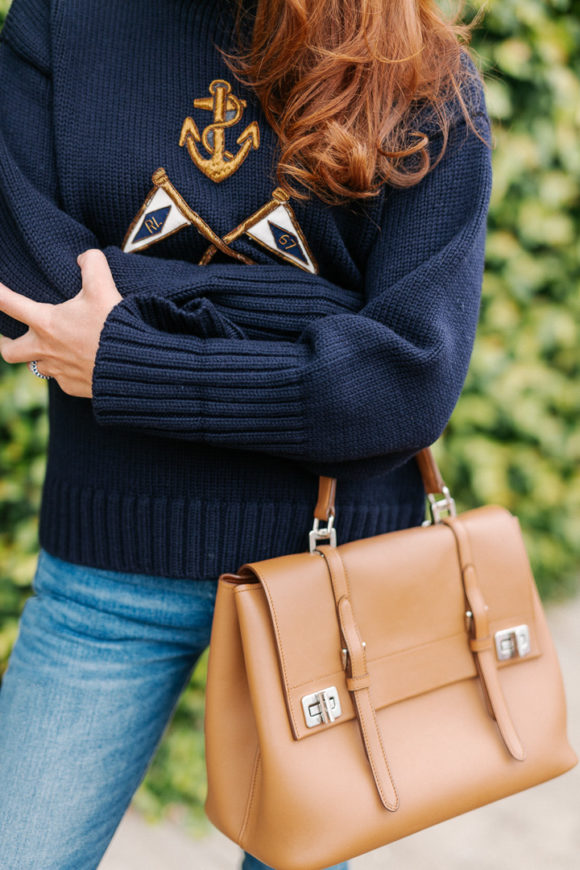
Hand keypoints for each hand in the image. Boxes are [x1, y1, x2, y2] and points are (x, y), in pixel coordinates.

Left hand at [0, 249, 122, 397]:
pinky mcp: (72, 387)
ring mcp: (58, 371)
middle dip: (6, 343)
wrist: (133, 366)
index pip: (9, 304)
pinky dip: (66, 371)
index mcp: (47, 322)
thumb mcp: (104, 288)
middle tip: (12, 337)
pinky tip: (80, 363)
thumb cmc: (114, 327)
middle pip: (9, 352)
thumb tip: (84, 257)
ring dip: (40, 357)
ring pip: (37, 367)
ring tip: (53, 350)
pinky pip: (62, 379)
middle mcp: (45, 349)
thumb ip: (92, 264)